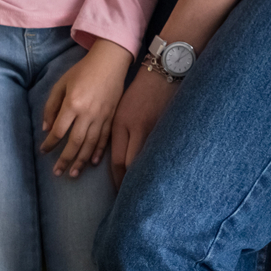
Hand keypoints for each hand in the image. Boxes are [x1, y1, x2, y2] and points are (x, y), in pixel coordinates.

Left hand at [41, 39, 130, 177]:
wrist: (110, 62)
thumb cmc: (83, 71)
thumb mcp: (61, 84)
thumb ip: (51, 106)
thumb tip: (46, 128)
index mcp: (72, 104)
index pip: (59, 131)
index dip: (50, 143)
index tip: (43, 151)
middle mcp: (87, 113)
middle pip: (74, 143)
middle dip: (65, 160)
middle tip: (57, 173)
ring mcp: (102, 117)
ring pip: (90, 144)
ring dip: (81, 161)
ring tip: (73, 173)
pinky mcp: (111, 117)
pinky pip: (104, 138)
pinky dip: (98, 152)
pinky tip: (92, 162)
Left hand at [108, 66, 177, 187]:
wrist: (162, 71)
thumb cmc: (137, 87)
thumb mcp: (119, 106)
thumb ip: (111, 129)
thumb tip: (102, 153)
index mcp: (121, 123)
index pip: (117, 159)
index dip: (117, 178)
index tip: (116, 190)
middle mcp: (137, 129)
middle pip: (130, 164)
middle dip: (127, 183)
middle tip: (125, 198)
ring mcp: (154, 129)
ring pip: (146, 160)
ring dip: (142, 177)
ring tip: (140, 192)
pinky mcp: (167, 128)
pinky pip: (160, 152)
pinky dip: (156, 164)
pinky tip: (155, 174)